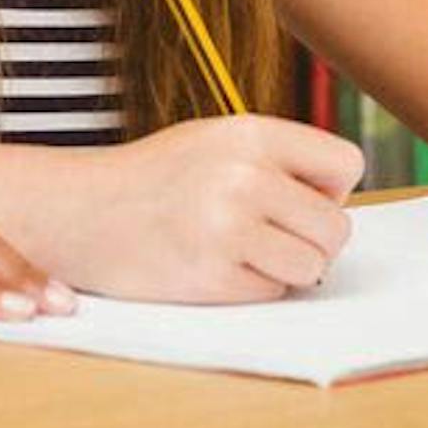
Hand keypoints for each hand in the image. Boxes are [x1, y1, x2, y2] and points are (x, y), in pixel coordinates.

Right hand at [55, 116, 365, 303]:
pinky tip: (215, 266)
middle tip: (271, 235)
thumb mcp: (216, 140)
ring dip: (286, 269)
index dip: (331, 189)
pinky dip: (252, 288)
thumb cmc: (153, 178)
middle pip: (336, 227)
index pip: (347, 164)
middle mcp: (245, 176)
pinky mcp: (212, 277)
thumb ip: (276, 159)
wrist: (80, 212)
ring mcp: (228, 228)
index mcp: (251, 134)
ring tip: (243, 250)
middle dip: (313, 240)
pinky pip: (272, 293)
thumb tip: (340, 199)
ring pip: (312, 267)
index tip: (300, 198)